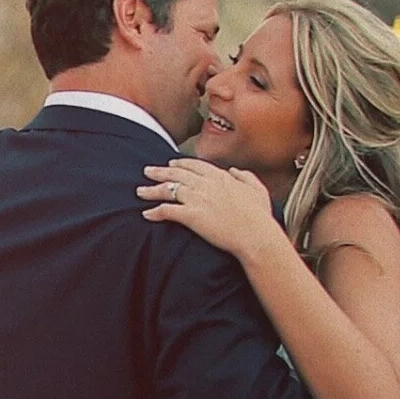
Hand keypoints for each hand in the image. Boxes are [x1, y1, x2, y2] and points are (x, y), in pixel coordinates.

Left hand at [136, 158, 281, 259]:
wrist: (256, 235)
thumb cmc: (259, 217)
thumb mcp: (257, 190)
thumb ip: (245, 176)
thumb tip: (235, 170)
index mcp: (221, 177)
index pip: (195, 165)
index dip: (180, 163)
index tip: (171, 163)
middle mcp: (206, 184)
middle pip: (177, 174)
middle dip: (160, 172)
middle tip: (147, 171)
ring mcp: (198, 199)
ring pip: (169, 190)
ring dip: (152, 190)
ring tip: (140, 191)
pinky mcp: (191, 216)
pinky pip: (168, 211)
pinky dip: (155, 211)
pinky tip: (146, 214)